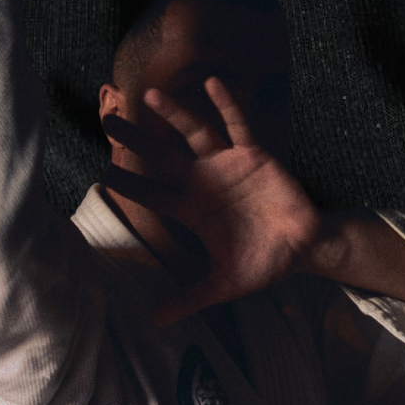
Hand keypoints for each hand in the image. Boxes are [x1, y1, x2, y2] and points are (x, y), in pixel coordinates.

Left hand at [102, 78, 322, 326]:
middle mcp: (203, 181)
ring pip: (194, 134)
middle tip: (107, 121)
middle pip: (162, 156)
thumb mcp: (221, 285)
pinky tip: (212, 83)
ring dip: (174, 114)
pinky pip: (238, 126)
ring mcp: (227, 165)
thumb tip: (155, 322)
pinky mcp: (254, 155)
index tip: (103, 174)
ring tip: (149, 95)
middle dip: (136, 140)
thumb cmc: (259, 263)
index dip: (130, 184)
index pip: (153, 194)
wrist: (301, 249)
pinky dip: (227, 105)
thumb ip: (189, 298)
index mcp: (191, 209)